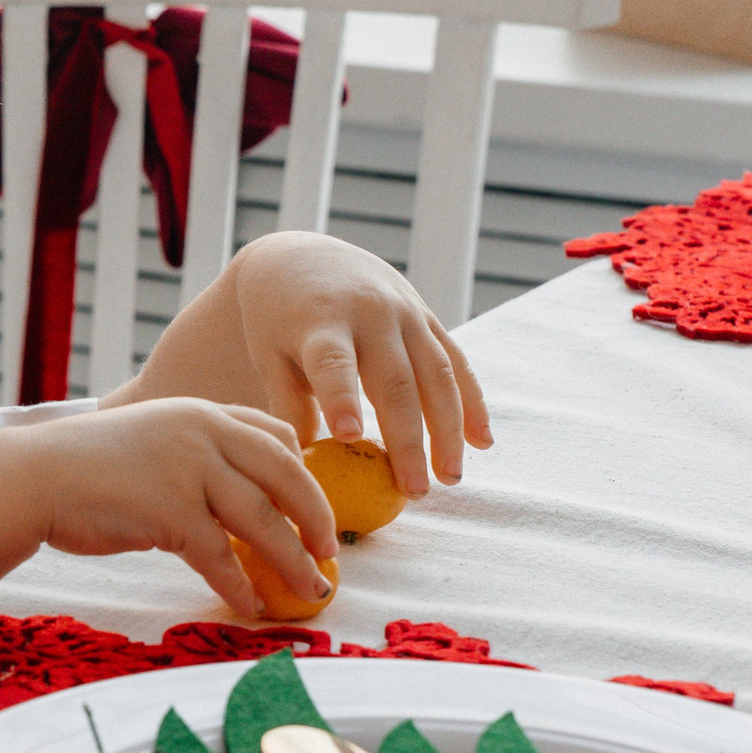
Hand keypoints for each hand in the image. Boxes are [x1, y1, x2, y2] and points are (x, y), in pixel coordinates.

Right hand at [4, 399, 337, 616]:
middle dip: (317, 516)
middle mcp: (204, 433)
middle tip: (331, 552)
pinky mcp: (170, 512)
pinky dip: (241, 585)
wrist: (34, 477)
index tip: (314, 504)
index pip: (275, 434)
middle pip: (286, 473)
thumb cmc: (89, 468)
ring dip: (294, 560)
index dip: (303, 471)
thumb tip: (240, 501)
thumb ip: (198, 457)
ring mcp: (188, 470)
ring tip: (313, 589)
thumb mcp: (154, 440)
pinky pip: (221, 556)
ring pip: (263, 519)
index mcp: (204, 413)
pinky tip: (251, 605)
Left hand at [225, 232, 491, 494]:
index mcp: (320, 323)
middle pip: (396, 382)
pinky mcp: (426, 316)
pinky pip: (456, 362)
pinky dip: (472, 402)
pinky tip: (482, 443)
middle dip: (409, 440)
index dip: (342, 398)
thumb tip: (304, 469)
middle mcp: (368, 314)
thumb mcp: (268, 355)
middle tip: (414, 491)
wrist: (303, 260)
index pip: (333, 362)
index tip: (348, 437)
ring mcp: (404, 312)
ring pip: (437, 374)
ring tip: (450, 478)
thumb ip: (288, 405)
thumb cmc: (277, 321)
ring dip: (449, 429)